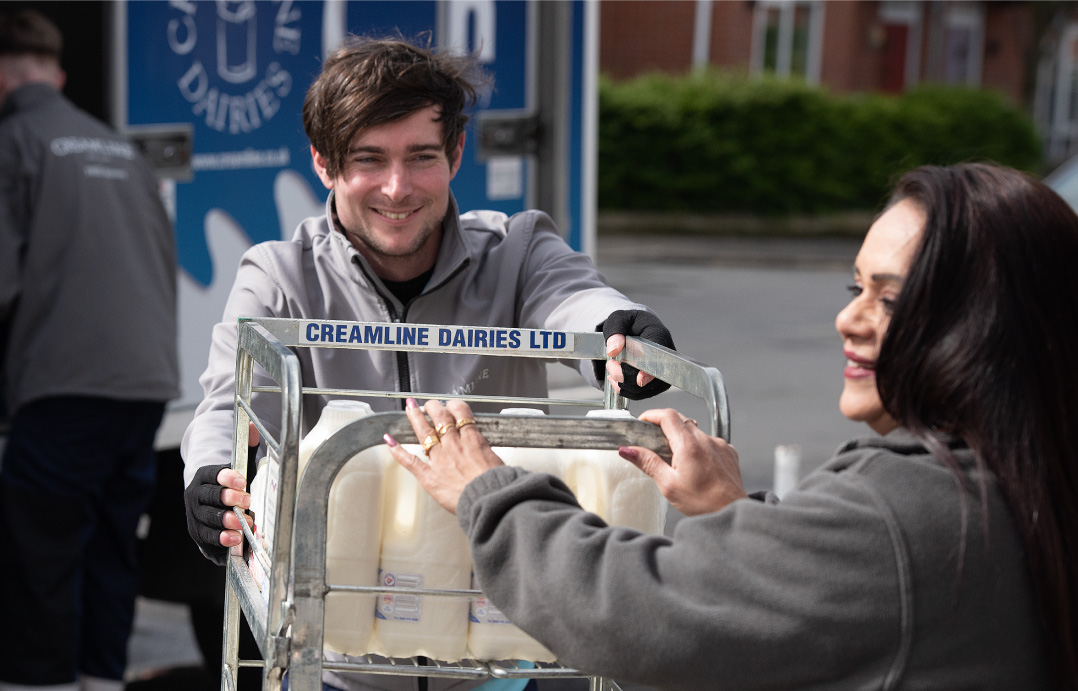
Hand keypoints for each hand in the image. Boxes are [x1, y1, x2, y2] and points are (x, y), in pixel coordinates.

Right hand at [183, 423, 257, 562]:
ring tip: (241, 527)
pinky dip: (219, 541)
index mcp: (204, 475)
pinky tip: (234, 541)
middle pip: (208, 497)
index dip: (226, 477)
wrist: (212, 502)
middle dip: (227, 501)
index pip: (212, 474)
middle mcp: (194, 495)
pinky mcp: (197, 533)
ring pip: (205, 520)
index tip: (243, 481)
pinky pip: (206, 539)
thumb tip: (253, 426)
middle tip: (246, 503)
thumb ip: (246, 448)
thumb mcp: (240, 465)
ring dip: (223, 524)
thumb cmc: (231, 483)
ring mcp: (194, 515)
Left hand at [385, 398, 503, 513]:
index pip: (461, 413)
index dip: (455, 406)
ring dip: (416, 417)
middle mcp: (454, 445)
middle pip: (440, 417)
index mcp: (473, 440)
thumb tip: (487, 456)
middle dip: (433, 407)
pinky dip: (397, 450)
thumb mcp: (498, 461)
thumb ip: (487, 455)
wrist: (489, 500)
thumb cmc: (497, 485)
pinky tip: (389, 440)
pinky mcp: (429, 476)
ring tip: (410, 408)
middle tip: (429, 404)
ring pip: (424, 431)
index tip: (452, 406)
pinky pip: (410, 460)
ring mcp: (439, 459)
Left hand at [594, 310, 673, 399]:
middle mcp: (666, 356)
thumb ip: (615, 331)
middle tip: (610, 365)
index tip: (639, 379)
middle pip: (650, 378)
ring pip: (644, 389)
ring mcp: (663, 372)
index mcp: (659, 336)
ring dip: (622, 383)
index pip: (659, 357)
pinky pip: (641, 394)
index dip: (650, 371)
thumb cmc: (628, 323)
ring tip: (612, 368)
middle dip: (625, 376)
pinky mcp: (657, 383)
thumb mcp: (618, 319)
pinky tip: (616, 378)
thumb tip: (613, 350)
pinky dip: (625, 389)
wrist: (635, 329)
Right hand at [618, 408, 746, 515]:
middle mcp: (706, 440)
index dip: (652, 416)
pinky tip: (696, 465)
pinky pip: (709, 441)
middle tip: (654, 442)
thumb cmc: (703, 503)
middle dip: (665, 426)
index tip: (642, 423)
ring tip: (675, 459)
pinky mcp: (728, 452)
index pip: (667, 415)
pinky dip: (698, 446)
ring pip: (696, 430)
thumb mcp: (668, 485)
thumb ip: (648, 463)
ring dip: (682, 437)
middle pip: (681, 420)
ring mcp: (719, 444)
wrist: (732, 513)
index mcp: (689, 445)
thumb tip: (628, 450)